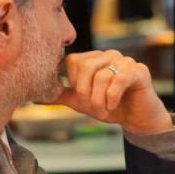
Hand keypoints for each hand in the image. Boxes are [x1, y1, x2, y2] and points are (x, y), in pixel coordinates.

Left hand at [50, 50, 172, 134]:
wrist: (137, 118)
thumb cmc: (110, 107)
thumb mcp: (82, 102)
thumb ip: (63, 96)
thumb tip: (36, 97)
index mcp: (93, 58)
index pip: (72, 61)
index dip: (74, 82)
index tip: (82, 97)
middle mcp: (108, 55)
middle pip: (86, 66)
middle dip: (85, 92)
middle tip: (92, 107)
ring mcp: (124, 61)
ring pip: (102, 76)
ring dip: (100, 99)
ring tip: (105, 109)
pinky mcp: (138, 70)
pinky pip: (119, 79)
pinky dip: (112, 96)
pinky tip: (113, 105)